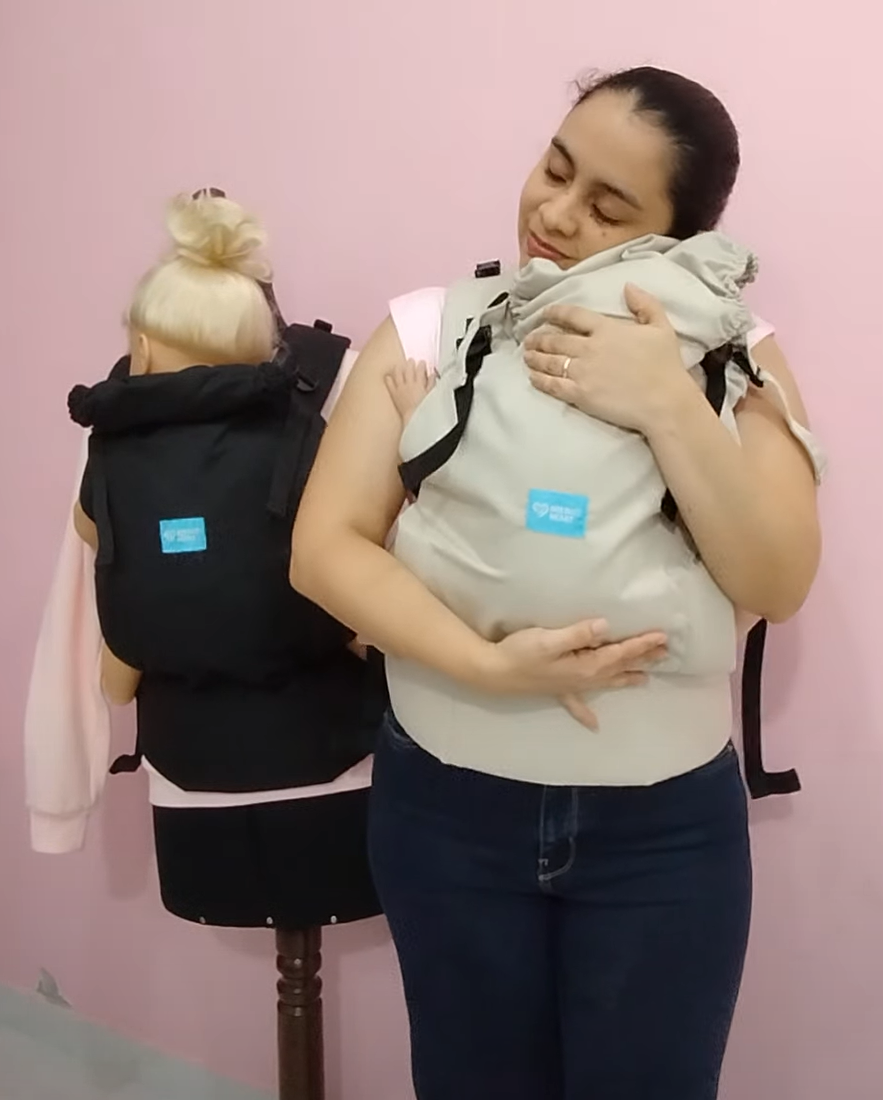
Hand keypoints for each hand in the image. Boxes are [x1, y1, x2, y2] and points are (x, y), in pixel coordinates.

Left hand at [384, 358, 434, 425]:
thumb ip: (431, 384)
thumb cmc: (424, 409)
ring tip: (400, 365)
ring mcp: (400, 388)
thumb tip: (432, 375)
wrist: (413, 419)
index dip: (421, 365)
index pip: (420, 370)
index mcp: (419, 384)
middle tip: (411, 360)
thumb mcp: (431, 396)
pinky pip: (389, 383)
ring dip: (399, 368)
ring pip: (398, 373)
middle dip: (410, 363)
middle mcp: (409, 384)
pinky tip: (388, 376)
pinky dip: (388, 378)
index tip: (422, 362)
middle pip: (409, 369)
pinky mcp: (394, 394)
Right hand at [479, 618, 667, 729]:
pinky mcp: (556, 690)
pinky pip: (576, 705)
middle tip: (666, 654)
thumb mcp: (549, 639)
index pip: (620, 653)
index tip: (662, 636)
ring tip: (645, 679)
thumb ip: (578, 634)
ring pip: (606, 683)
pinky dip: (586, 714)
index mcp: (585, 665)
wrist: (493, 673)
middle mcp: (583, 679)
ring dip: (626, 679)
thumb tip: (606, 627)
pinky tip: (594, 725)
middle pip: (619, 668)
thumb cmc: (520, 653)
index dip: (641, 644)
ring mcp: (570, 686)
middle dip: (642, 660)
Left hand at [522, 285, 691, 435]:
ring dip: (535, 357)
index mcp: (607, 329)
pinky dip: (540, 380)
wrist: (665, 402)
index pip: (573, 316)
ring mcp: (583, 371)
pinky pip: (553, 385)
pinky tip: (532, 377)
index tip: (545, 313)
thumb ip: (645, 304)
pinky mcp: (580, 394)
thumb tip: (628, 286)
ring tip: (526, 356)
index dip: (555, 313)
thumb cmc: (666, 366)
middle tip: (529, 339)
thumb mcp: (661, 327)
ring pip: (550, 361)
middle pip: (555, 339)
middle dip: (538, 338)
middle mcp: (590, 347)